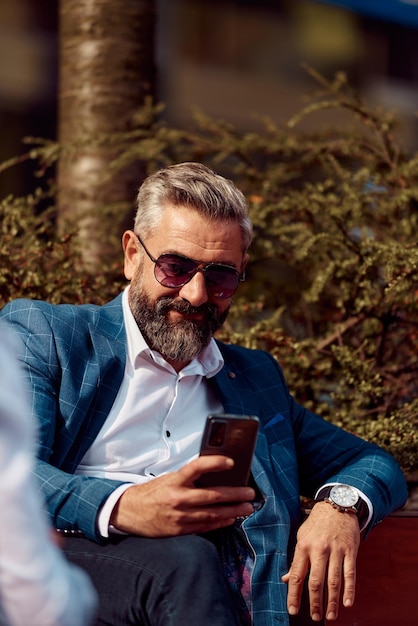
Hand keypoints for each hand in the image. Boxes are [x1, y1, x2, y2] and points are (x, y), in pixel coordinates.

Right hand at [110, 455, 254, 536]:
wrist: (129, 512)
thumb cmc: (152, 492)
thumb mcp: (168, 478)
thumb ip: (189, 478)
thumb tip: (215, 474)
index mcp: (175, 481)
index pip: (197, 467)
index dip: (214, 463)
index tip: (231, 462)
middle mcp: (178, 498)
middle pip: (212, 495)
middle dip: (234, 494)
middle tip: (250, 493)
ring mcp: (179, 517)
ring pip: (212, 514)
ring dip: (233, 511)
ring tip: (247, 508)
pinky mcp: (179, 530)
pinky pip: (205, 526)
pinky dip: (220, 522)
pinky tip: (231, 519)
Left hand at [282, 501, 359, 621]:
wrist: (337, 505)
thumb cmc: (317, 524)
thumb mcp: (302, 537)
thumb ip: (296, 560)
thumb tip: (285, 579)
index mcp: (303, 547)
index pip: (296, 575)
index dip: (293, 594)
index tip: (292, 610)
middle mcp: (319, 549)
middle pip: (315, 581)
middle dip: (314, 602)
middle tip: (315, 617)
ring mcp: (336, 550)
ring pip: (333, 580)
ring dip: (332, 601)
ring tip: (330, 616)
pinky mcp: (350, 550)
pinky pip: (350, 573)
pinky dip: (349, 590)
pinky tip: (347, 603)